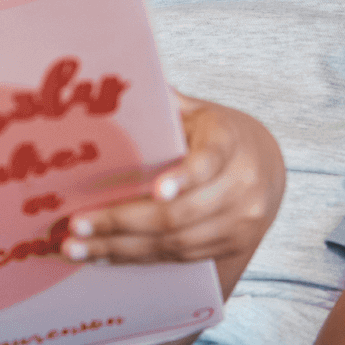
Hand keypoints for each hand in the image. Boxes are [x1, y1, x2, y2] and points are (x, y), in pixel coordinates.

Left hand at [61, 93, 283, 278]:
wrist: (266, 168)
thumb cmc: (218, 135)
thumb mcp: (198, 112)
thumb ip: (164, 105)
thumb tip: (116, 87)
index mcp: (230, 143)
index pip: (207, 162)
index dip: (183, 178)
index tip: (157, 190)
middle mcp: (242, 187)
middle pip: (180, 214)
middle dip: (123, 222)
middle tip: (78, 226)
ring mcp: (240, 223)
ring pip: (176, 242)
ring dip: (122, 248)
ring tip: (77, 249)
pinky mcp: (230, 247)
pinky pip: (179, 258)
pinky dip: (138, 258)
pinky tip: (106, 255)